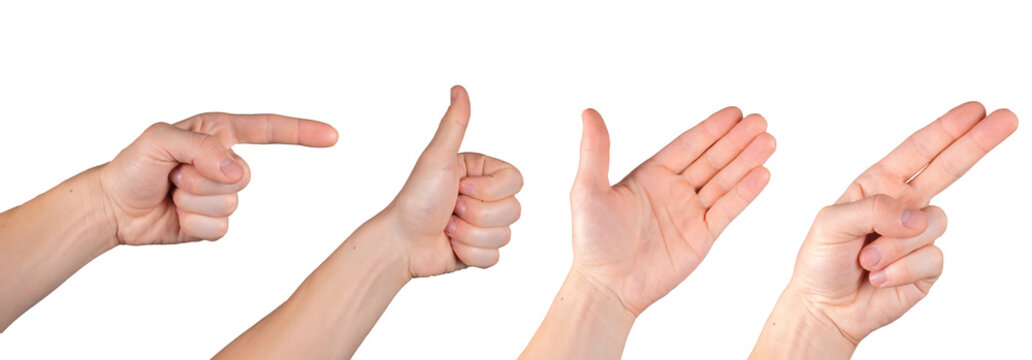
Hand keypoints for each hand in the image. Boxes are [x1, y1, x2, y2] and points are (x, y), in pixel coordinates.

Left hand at [99, 113, 337, 244]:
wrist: (114, 208)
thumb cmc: (133, 166)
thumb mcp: (159, 140)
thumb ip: (202, 148)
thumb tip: (237, 171)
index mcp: (219, 132)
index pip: (269, 129)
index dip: (302, 132)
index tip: (332, 136)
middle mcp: (225, 161)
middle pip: (245, 176)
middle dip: (204, 179)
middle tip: (175, 176)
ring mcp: (221, 194)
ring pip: (231, 204)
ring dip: (195, 202)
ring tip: (172, 194)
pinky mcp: (214, 222)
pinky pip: (220, 228)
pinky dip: (194, 224)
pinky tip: (176, 216)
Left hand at [377, 86, 522, 277]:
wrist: (401, 241)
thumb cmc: (416, 198)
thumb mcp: (437, 158)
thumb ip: (454, 125)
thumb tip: (459, 89)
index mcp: (483, 173)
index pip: (516, 181)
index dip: (489, 189)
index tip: (460, 187)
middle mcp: (487, 197)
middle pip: (513, 210)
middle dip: (476, 214)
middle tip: (450, 209)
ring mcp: (486, 225)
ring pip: (506, 235)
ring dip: (469, 235)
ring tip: (446, 227)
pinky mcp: (481, 251)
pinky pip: (495, 258)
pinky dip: (469, 254)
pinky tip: (451, 245)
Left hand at [570, 107, 774, 315]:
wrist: (606, 286)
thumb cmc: (591, 240)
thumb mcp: (588, 190)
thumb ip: (595, 150)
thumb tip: (589, 112)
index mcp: (651, 175)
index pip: (688, 146)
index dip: (712, 129)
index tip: (735, 112)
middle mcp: (674, 190)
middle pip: (712, 159)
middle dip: (737, 141)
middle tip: (760, 121)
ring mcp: (689, 213)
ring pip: (724, 182)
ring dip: (747, 162)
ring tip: (769, 141)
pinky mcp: (701, 237)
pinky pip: (727, 210)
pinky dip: (745, 193)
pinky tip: (762, 174)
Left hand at [780, 102, 1017, 346]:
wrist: (825, 307)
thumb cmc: (821, 261)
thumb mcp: (830, 224)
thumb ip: (871, 210)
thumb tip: (917, 215)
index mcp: (877, 186)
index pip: (917, 152)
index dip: (945, 130)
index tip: (974, 110)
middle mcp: (903, 206)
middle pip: (949, 168)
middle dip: (976, 143)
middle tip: (1006, 118)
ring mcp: (918, 235)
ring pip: (933, 223)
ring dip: (895, 245)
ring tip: (866, 260)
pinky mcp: (927, 265)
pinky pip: (930, 258)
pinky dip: (900, 270)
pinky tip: (879, 277)